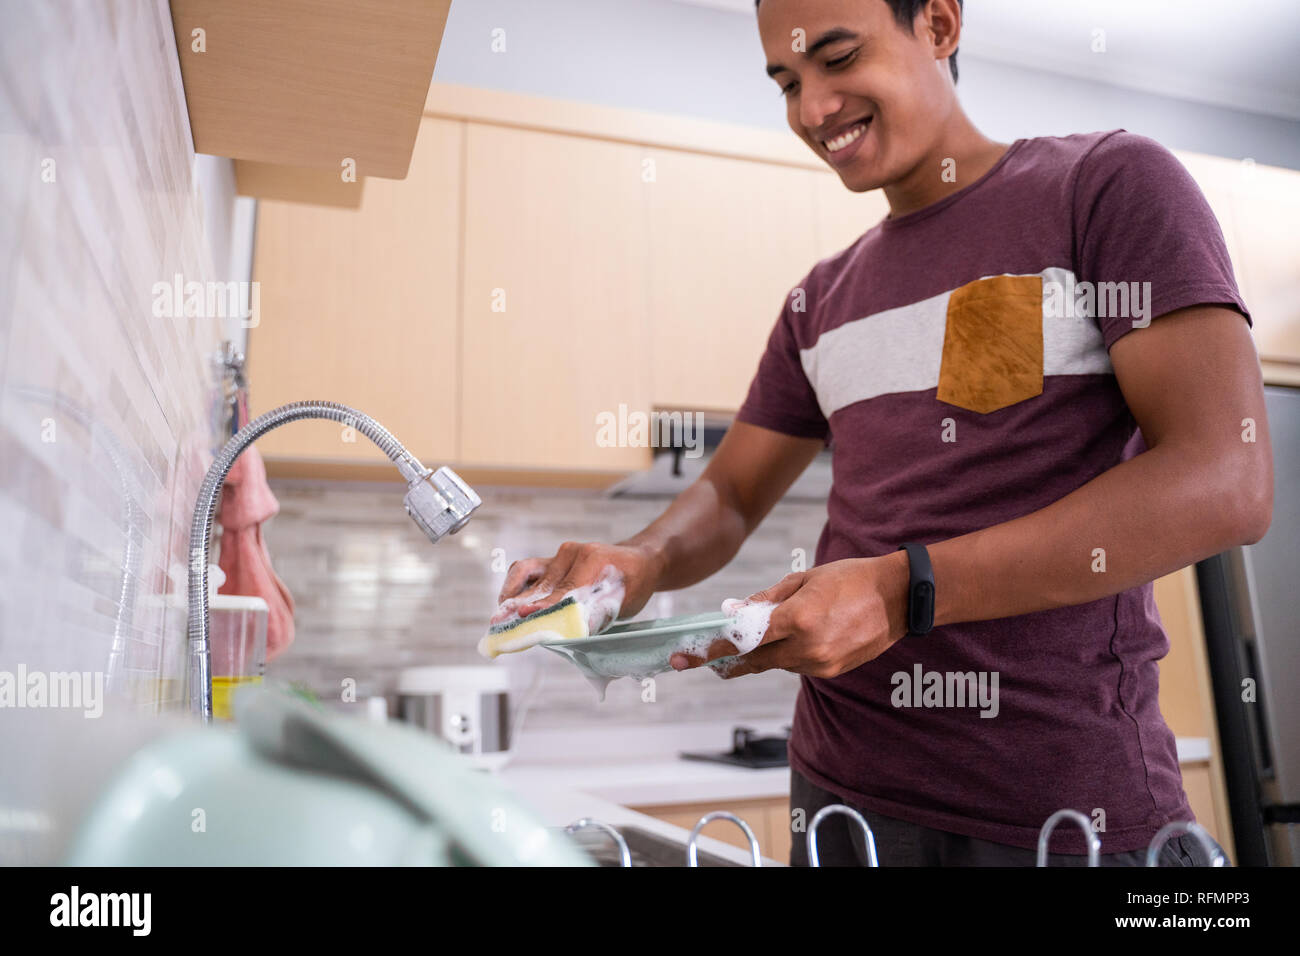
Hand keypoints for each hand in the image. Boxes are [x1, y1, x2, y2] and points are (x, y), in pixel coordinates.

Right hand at [494, 540, 663, 624]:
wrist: (640, 562)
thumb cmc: (632, 584)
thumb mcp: (622, 603)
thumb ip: (594, 615)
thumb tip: (569, 632)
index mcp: (593, 559)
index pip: (564, 591)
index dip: (543, 607)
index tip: (524, 619)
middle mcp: (572, 553)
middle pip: (542, 586)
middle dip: (520, 608)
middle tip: (500, 626)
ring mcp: (560, 555)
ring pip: (527, 574)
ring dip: (511, 596)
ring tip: (499, 618)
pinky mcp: (552, 560)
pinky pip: (526, 569)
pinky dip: (514, 585)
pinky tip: (506, 603)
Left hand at [669, 551, 911, 677]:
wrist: (898, 599)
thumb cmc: (850, 579)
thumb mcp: (803, 579)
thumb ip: (766, 600)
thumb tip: (732, 613)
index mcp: (797, 620)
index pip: (743, 640)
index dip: (712, 650)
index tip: (686, 657)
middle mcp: (806, 648)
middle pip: (753, 660)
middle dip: (725, 660)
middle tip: (697, 659)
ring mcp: (820, 664)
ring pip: (774, 663)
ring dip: (760, 653)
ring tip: (757, 635)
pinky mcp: (830, 672)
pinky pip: (795, 665)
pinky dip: (786, 654)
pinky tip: (792, 637)